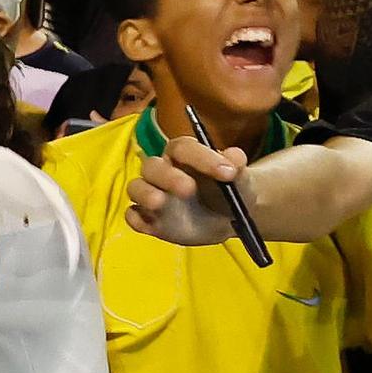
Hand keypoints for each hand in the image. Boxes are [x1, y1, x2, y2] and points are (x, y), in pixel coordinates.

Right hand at [125, 130, 254, 249]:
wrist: (225, 219)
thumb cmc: (228, 190)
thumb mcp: (239, 178)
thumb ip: (236, 165)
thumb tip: (235, 157)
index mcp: (183, 155)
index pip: (183, 148)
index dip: (202, 157)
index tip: (227, 173)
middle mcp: (163, 171)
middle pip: (152, 166)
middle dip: (168, 177)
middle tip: (189, 189)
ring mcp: (154, 195)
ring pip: (136, 187)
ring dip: (145, 193)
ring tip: (159, 203)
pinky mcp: (149, 219)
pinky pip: (133, 216)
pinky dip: (136, 219)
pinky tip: (150, 224)